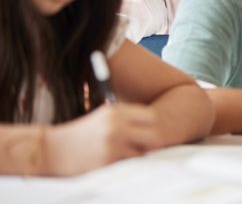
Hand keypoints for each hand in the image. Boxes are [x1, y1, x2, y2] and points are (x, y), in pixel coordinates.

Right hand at [42, 103, 162, 175]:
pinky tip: (114, 163)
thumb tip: (152, 125)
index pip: (150, 116)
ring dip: (138, 157)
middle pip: (153, 135)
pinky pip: (127, 165)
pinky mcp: (106, 160)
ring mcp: (112, 143)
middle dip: (151, 143)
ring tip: (125, 157)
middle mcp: (116, 125)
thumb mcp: (102, 118)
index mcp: (115, 111)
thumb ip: (125, 118)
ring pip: (143, 153)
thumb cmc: (79, 134)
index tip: (147, 133)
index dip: (152, 126)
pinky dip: (125, 166)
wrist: (50, 149)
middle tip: (144, 149)